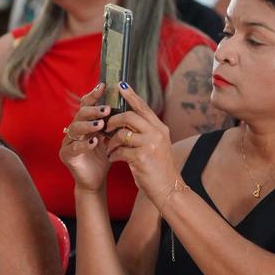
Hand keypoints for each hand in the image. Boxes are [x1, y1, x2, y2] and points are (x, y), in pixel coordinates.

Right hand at [59, 84, 112, 192]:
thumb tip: (128, 105)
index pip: (87, 104)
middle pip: (80, 114)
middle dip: (94, 110)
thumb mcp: (112, 137)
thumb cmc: (105, 157)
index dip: (94, 95)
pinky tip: (94, 142)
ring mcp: (68, 141)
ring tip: (101, 125)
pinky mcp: (66, 154)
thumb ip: (115, 123)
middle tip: (107, 109)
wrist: (97, 180)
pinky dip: (84, 144)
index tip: (103, 86)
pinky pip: (74, 146)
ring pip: (75, 128)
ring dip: (89, 125)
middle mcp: (74, 129)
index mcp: (85, 122)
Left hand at [105, 84, 181, 206]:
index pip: (143, 107)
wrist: (168, 189)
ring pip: (122, 133)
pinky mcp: (141, 157)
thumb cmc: (159, 168)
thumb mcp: (157, 146)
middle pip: (130, 116)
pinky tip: (113, 159)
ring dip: (112, 141)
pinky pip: (120, 151)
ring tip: (110, 148)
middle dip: (114, 120)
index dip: (131, 95)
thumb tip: (126, 121)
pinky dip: (113, 155)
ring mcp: (150, 145)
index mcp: (160, 128)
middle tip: (106, 126)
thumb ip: (146, 132)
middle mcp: (157, 133)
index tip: (120, 85)